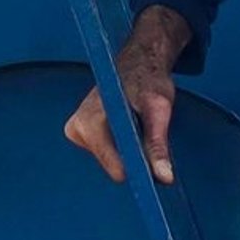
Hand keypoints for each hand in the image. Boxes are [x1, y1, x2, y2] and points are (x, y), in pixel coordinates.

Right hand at [65, 7, 190, 184]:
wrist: (138, 61)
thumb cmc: (148, 80)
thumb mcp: (158, 109)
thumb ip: (158, 145)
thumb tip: (164, 178)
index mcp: (91, 119)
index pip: (112, 162)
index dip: (136, 169)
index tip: (152, 176)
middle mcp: (77, 126)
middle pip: (112, 164)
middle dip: (134, 157)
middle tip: (147, 133)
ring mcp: (75, 131)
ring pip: (110, 160)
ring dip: (128, 149)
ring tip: (136, 123)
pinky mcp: (78, 133)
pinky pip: (105, 153)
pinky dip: (119, 146)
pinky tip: (126, 126)